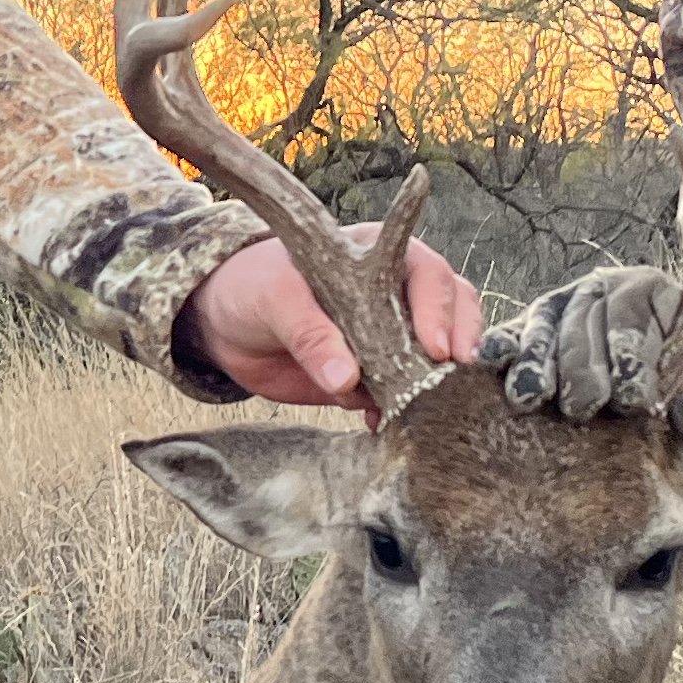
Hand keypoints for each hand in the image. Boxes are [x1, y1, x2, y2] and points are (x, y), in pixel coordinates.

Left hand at [175, 231, 482, 410]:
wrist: (223, 323)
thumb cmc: (254, 286)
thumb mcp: (276, 298)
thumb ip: (310, 334)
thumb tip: (346, 379)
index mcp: (381, 257)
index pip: (428, 274)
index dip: (440, 308)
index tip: (437, 347)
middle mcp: (396, 295)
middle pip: (452, 313)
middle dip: (459, 344)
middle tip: (450, 377)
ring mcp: (388, 338)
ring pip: (433, 359)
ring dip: (435, 383)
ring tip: (426, 409)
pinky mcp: (371, 378)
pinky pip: (399, 396)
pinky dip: (399, 412)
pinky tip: (384, 424)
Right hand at [479, 266, 682, 422]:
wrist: (659, 391)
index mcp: (655, 291)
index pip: (635, 317)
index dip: (632, 357)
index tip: (635, 401)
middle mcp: (602, 290)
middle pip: (584, 323)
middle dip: (582, 367)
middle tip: (584, 408)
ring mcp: (560, 307)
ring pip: (542, 329)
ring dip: (535, 363)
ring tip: (533, 398)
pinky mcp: (526, 329)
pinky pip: (509, 334)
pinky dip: (499, 347)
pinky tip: (488, 364)